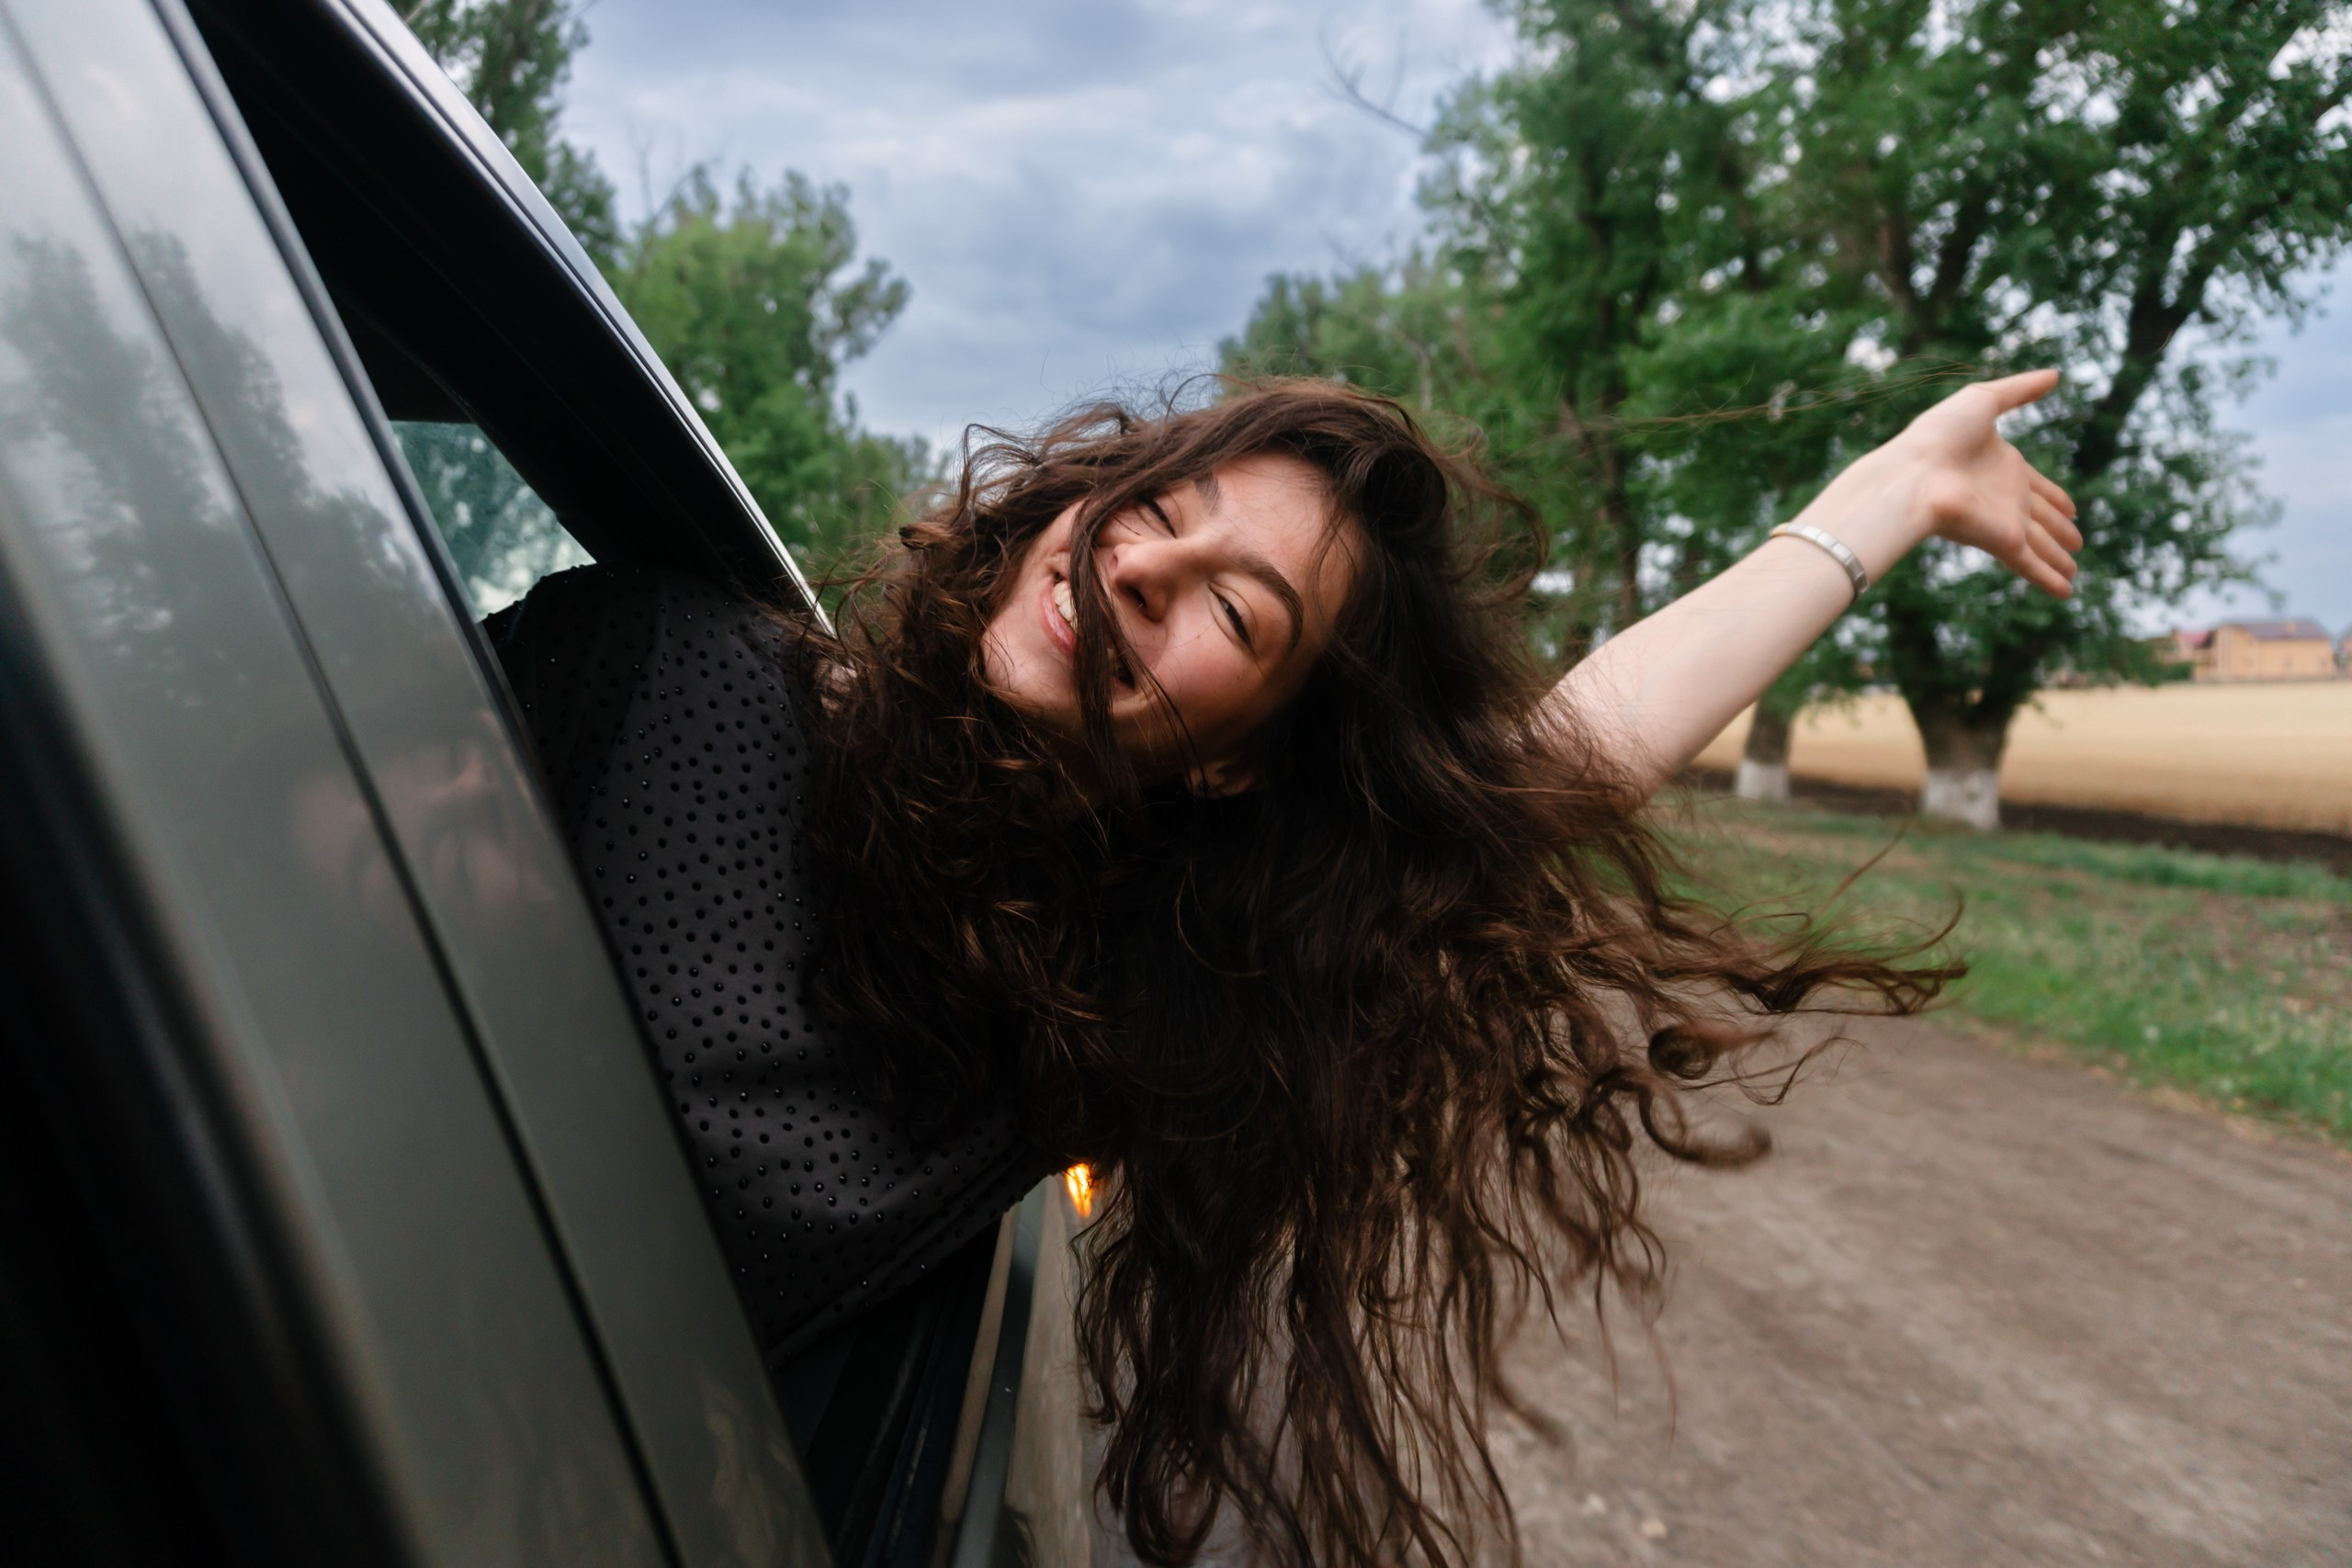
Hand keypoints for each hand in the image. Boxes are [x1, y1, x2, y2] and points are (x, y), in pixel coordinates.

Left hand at [1893, 368, 2083, 597]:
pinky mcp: (2001, 541)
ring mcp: (2003, 521)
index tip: (2071, 509)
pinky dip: (2049, 579)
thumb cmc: (1937, 435)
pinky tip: (2066, 591)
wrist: (1911, 471)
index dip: (2055, 498)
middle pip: (2041, 519)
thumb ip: (2020, 389)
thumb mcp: (1983, 400)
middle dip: (2060, 532)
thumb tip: (2055, 374)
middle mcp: (2005, 497)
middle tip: (2077, 544)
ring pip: (2040, 546)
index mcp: (2003, 467)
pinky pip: (2031, 564)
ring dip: (2058, 560)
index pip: (2037, 487)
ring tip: (2073, 574)